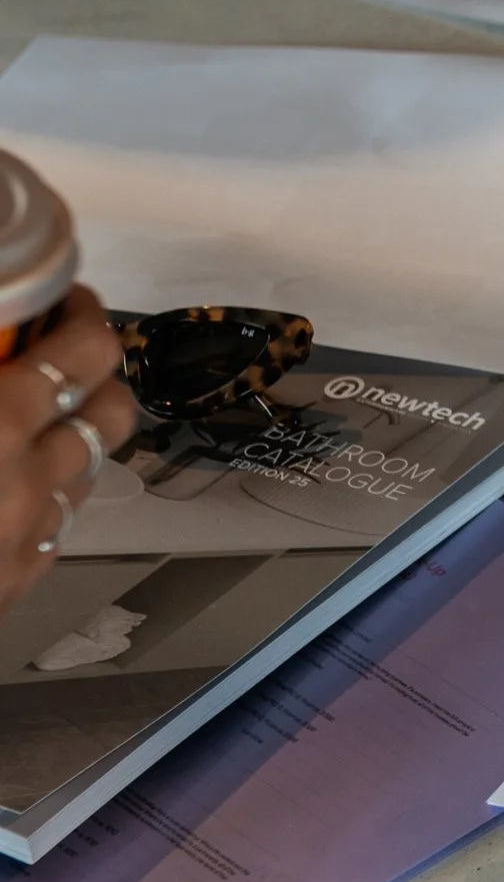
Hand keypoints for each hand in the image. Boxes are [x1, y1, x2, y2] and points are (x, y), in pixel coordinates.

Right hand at [0, 287, 136, 621]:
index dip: (82, 315)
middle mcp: (28, 483)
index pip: (86, 350)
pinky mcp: (15, 580)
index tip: (65, 301)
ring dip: (76, 430)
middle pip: (114, 410)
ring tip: (38, 411)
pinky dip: (49, 488)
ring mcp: (27, 538)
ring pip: (92, 466)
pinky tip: (12, 477)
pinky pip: (59, 521)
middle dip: (98, 372)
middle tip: (64, 348)